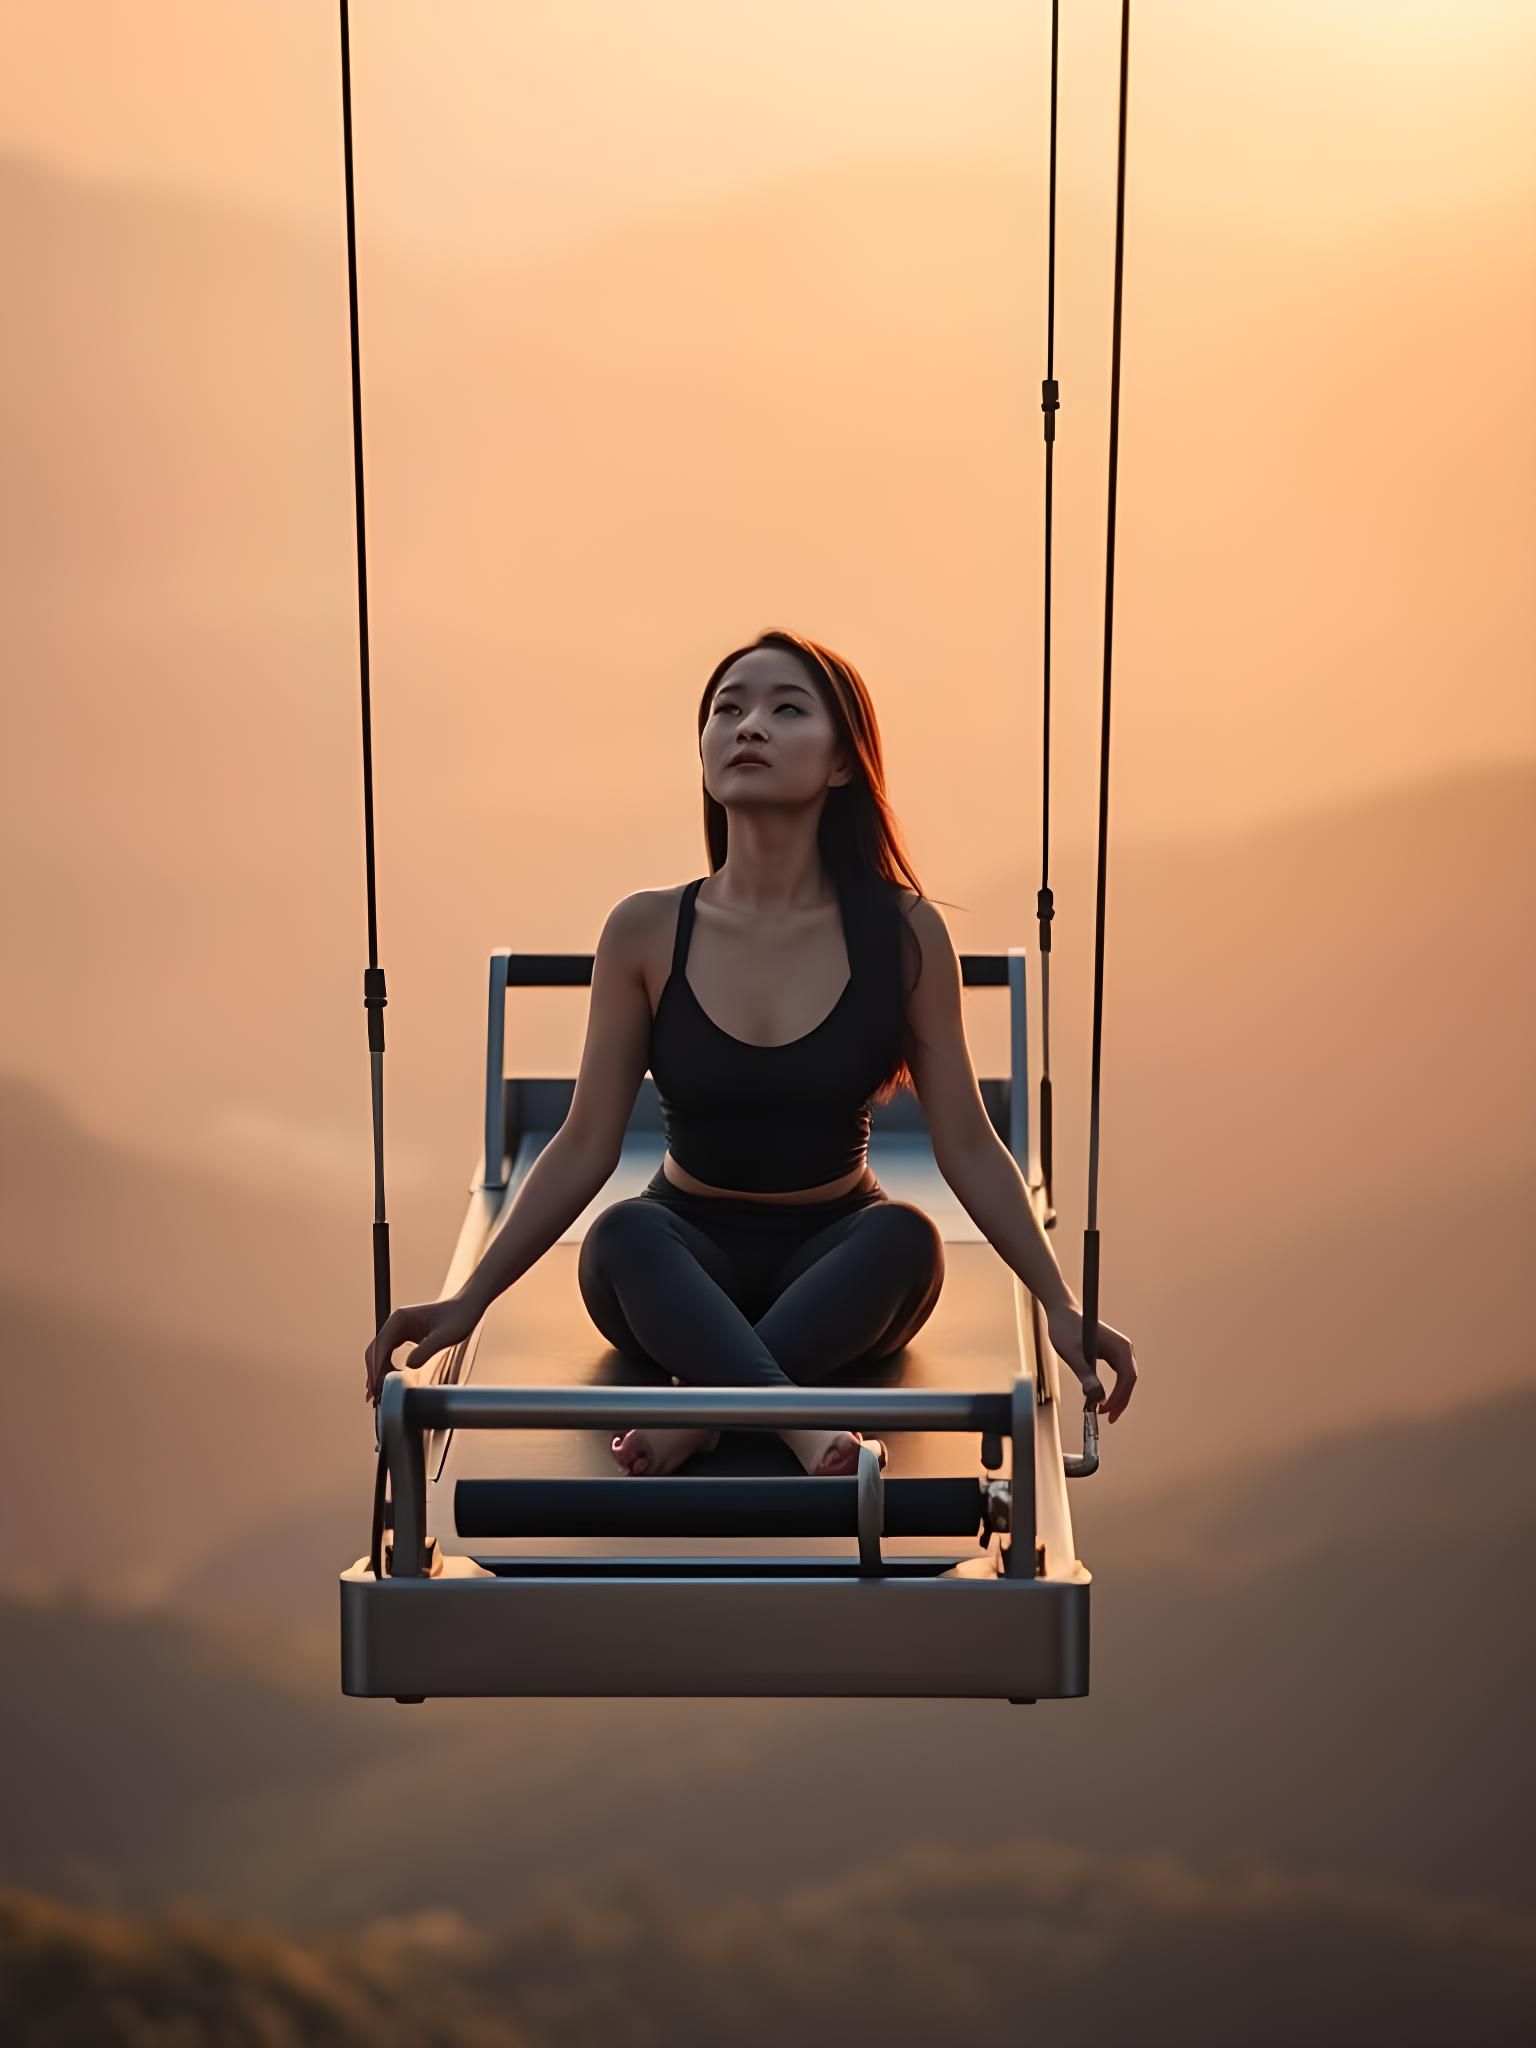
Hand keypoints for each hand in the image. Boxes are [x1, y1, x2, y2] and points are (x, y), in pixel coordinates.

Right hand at [363, 1295, 480, 1408]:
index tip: (376, 1387)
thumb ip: (427, 1350)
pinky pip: (389, 1354)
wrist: (469, 1307)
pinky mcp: (405, 1335)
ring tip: (378, 1395)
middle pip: (375, 1351)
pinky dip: (385, 1369)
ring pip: (380, 1353)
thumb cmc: (460, 1318)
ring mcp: (399, 1328)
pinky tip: (388, 1382)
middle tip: (374, 1397)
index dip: (377, 1368)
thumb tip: (407, 1367)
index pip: (381, 1346)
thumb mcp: (447, 1336)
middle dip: (373, 1374)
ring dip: (377, 1373)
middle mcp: (395, 1322)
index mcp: (400, 1318)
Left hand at [1045, 1301, 1137, 1422]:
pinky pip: (1119, 1375)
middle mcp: (1124, 1348)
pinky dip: (1114, 1389)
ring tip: (1105, 1412)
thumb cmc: (1065, 1328)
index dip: (1118, 1397)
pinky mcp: (1112, 1353)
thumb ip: (1084, 1373)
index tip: (1104, 1411)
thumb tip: (1096, 1396)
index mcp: (1119, 1346)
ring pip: (1126, 1379)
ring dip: (1118, 1397)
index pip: (1127, 1377)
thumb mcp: (1071, 1353)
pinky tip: (1104, 1400)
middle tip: (1107, 1418)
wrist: (1061, 1311)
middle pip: (1129, 1380)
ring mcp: (1120, 1350)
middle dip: (1120, 1401)